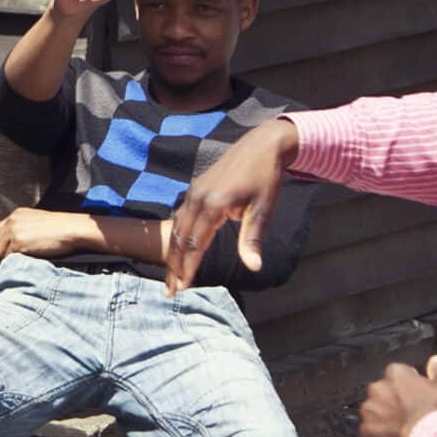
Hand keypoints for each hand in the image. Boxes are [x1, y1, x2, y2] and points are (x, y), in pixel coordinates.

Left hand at [0, 207, 93, 261]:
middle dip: (2, 253)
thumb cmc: (60, 227)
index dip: (2, 243)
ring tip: (20, 261)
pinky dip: (14, 262)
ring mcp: (14, 232)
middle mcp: (12, 222)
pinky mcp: (18, 244)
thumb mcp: (37, 221)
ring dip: (7, 259)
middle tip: (13, 259)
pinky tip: (25, 261)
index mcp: (16, 215)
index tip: (8, 251)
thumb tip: (15, 242)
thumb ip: (23, 228)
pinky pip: (8, 258)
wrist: (70, 229)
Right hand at [162, 116, 301, 292]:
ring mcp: (194, 192)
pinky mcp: (196, 189)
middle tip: (171, 291)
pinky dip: (178, 236)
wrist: (261, 145)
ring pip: (177, 228)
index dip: (188, 268)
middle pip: (180, 239)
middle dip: (174, 266)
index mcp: (213, 205)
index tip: (183, 288)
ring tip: (172, 276)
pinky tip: (179, 248)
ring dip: (174, 253)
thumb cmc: (265, 177)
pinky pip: (181, 216)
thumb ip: (252, 238)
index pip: (195, 244)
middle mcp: (197, 198)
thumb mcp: (263, 208)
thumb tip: (254, 267)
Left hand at [358, 356, 436, 436]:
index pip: (398, 375)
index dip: (408, 386)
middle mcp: (377, 387)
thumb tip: (435, 360)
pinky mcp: (365, 430)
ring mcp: (369, 409)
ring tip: (400, 429)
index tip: (417, 397)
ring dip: (383, 417)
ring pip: (374, 411)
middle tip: (408, 414)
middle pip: (383, 392)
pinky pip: (370, 431)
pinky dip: (378, 435)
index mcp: (395, 373)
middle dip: (392, 401)